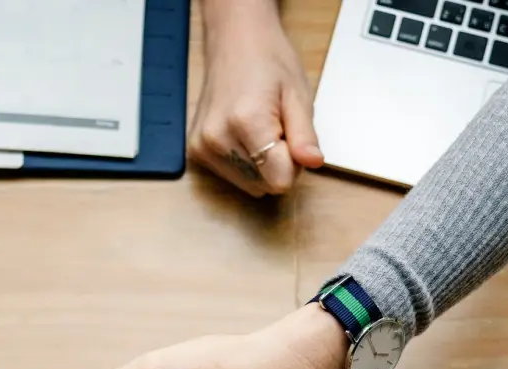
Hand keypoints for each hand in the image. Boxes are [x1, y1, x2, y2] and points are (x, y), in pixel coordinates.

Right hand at [188, 0, 323, 196]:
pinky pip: (232, 176)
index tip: (292, 138)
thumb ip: (305, 134)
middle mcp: (218, 139)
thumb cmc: (268, 62)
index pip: (279, 181)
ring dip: (261, 166)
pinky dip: (244, 163)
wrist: (234, 43)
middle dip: (278, 165)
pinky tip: (243, 135)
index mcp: (246, 122)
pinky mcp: (196, 151)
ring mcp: (203, 147)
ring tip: (259, 130)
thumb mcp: (297, 94)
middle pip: (263, 185)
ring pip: (248, 185)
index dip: (294, 164)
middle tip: (277, 130)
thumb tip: (312, 162)